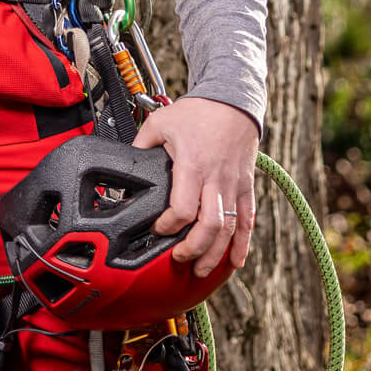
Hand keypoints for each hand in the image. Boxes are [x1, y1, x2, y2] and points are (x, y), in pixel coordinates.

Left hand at [132, 96, 258, 275]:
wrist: (232, 100)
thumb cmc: (197, 112)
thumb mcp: (160, 122)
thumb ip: (141, 146)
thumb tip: (123, 166)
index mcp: (192, 165)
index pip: (183, 208)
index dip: (168, 225)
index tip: (156, 229)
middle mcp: (215, 178)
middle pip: (210, 226)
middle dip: (193, 250)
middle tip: (178, 259)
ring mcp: (233, 184)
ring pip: (230, 229)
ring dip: (215, 254)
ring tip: (200, 269)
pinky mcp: (245, 186)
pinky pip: (248, 219)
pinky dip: (242, 244)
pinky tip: (234, 261)